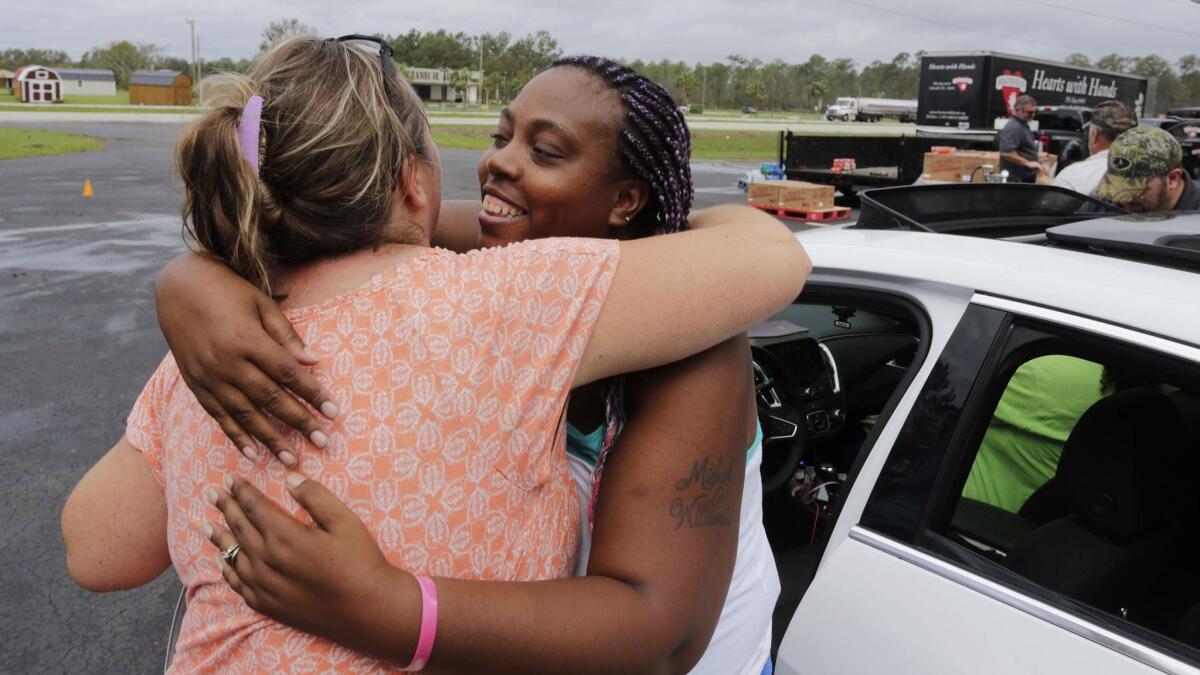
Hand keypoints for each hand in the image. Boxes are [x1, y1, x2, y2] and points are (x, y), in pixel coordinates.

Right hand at [155, 253, 337, 464]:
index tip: (334, 413)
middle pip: (269, 398)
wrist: (177, 288)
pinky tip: (253, 454)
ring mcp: (208, 376)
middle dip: (298, 423)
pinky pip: (218, 416)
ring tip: (291, 460)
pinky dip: (236, 436)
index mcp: (246, 339)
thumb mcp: (261, 303)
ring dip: (270, 439)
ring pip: (244, 414)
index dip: (312, 394)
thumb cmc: (227, 291)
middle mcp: (226, 362)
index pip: (287, 373)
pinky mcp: (196, 385)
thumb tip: (313, 362)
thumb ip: (286, 335)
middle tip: (322, 443)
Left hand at [204, 474, 416, 660]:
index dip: (242, 492)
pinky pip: (239, 584)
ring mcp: (265, 587)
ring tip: (206, 524)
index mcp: (286, 537)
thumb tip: (290, 479)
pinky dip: (228, 569)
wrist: (368, 610)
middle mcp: (268, 561)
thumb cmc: (361, 562)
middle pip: (240, 529)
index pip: (255, 508)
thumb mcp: (344, 521)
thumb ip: (315, 497)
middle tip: (212, 493)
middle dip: (226, 508)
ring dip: (220, 538)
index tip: (232, 479)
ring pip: (234, 556)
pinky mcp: (268, 606)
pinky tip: (223, 560)